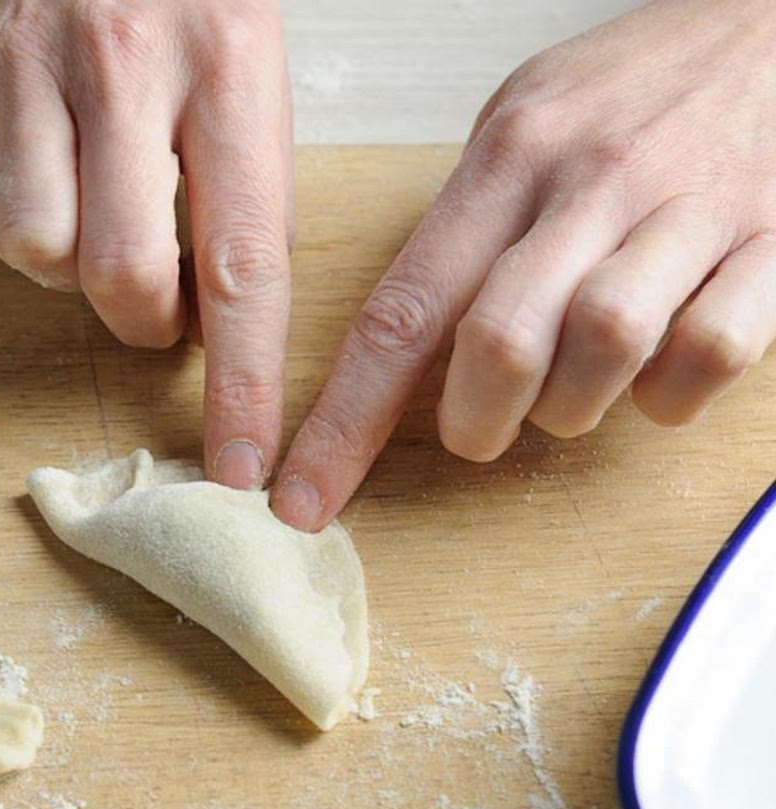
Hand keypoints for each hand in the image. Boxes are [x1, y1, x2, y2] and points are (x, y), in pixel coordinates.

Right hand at [0, 0, 293, 488]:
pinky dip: (11, 230)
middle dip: (141, 321)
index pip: (242, 264)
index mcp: (228, 64)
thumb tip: (226, 313)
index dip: (244, 382)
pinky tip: (39, 177)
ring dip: (68, 269)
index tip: (241, 465)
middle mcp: (122, 64)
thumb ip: (247, 185)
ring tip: (90, 211)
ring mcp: (23, 64)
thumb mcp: (249, 57)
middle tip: (157, 301)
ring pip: (36, 253)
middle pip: (120, 275)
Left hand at [272, 0, 775, 529]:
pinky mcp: (773, 241)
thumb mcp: (527, 120)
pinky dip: (670, 393)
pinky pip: (707, 355)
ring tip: (576, 384)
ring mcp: (688, 208)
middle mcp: (592, 179)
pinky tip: (659, 367)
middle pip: (500, 342)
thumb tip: (409, 340)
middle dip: (475, 422)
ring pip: (603, 351)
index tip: (305, 493)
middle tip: (476, 430)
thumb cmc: (642, 89)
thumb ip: (466, 227)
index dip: (345, 422)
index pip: (401, 311)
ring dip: (572, 406)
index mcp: (512, 154)